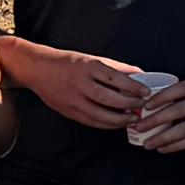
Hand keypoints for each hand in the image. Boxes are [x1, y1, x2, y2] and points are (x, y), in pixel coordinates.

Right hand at [22, 46, 150, 132]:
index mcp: (88, 67)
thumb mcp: (93, 59)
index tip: (146, 92)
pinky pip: (91, 121)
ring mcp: (72, 99)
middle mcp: (80, 83)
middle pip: (108, 98)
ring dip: (119, 119)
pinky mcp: (68, 111)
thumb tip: (141, 75)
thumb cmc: (69, 62)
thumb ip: (117, 68)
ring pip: (99, 114)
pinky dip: (106, 124)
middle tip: (142, 106)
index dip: (132, 87)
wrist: (38, 69)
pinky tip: (118, 123)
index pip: (115, 78)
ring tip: (133, 118)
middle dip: (128, 104)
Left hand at [128, 76, 184, 149]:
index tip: (144, 106)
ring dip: (163, 138)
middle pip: (177, 111)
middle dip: (155, 121)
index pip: (177, 90)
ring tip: (148, 144)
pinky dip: (177, 146)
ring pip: (184, 130)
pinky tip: (164, 148)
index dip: (159, 98)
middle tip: (138, 127)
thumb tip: (156, 105)